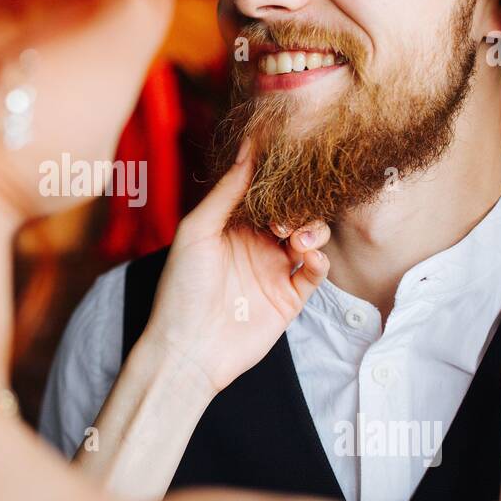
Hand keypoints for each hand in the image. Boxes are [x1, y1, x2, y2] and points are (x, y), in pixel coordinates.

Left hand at [139, 139, 329, 396]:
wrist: (189, 350)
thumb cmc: (181, 289)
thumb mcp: (197, 231)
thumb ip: (227, 192)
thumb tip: (249, 149)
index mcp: (230, 225)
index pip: (262, 190)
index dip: (276, 174)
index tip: (292, 152)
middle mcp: (254, 244)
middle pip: (291, 210)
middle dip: (298, 202)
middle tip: (289, 208)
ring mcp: (274, 270)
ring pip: (309, 236)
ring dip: (311, 230)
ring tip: (295, 238)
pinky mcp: (289, 297)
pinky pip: (316, 271)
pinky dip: (319, 259)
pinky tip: (307, 257)